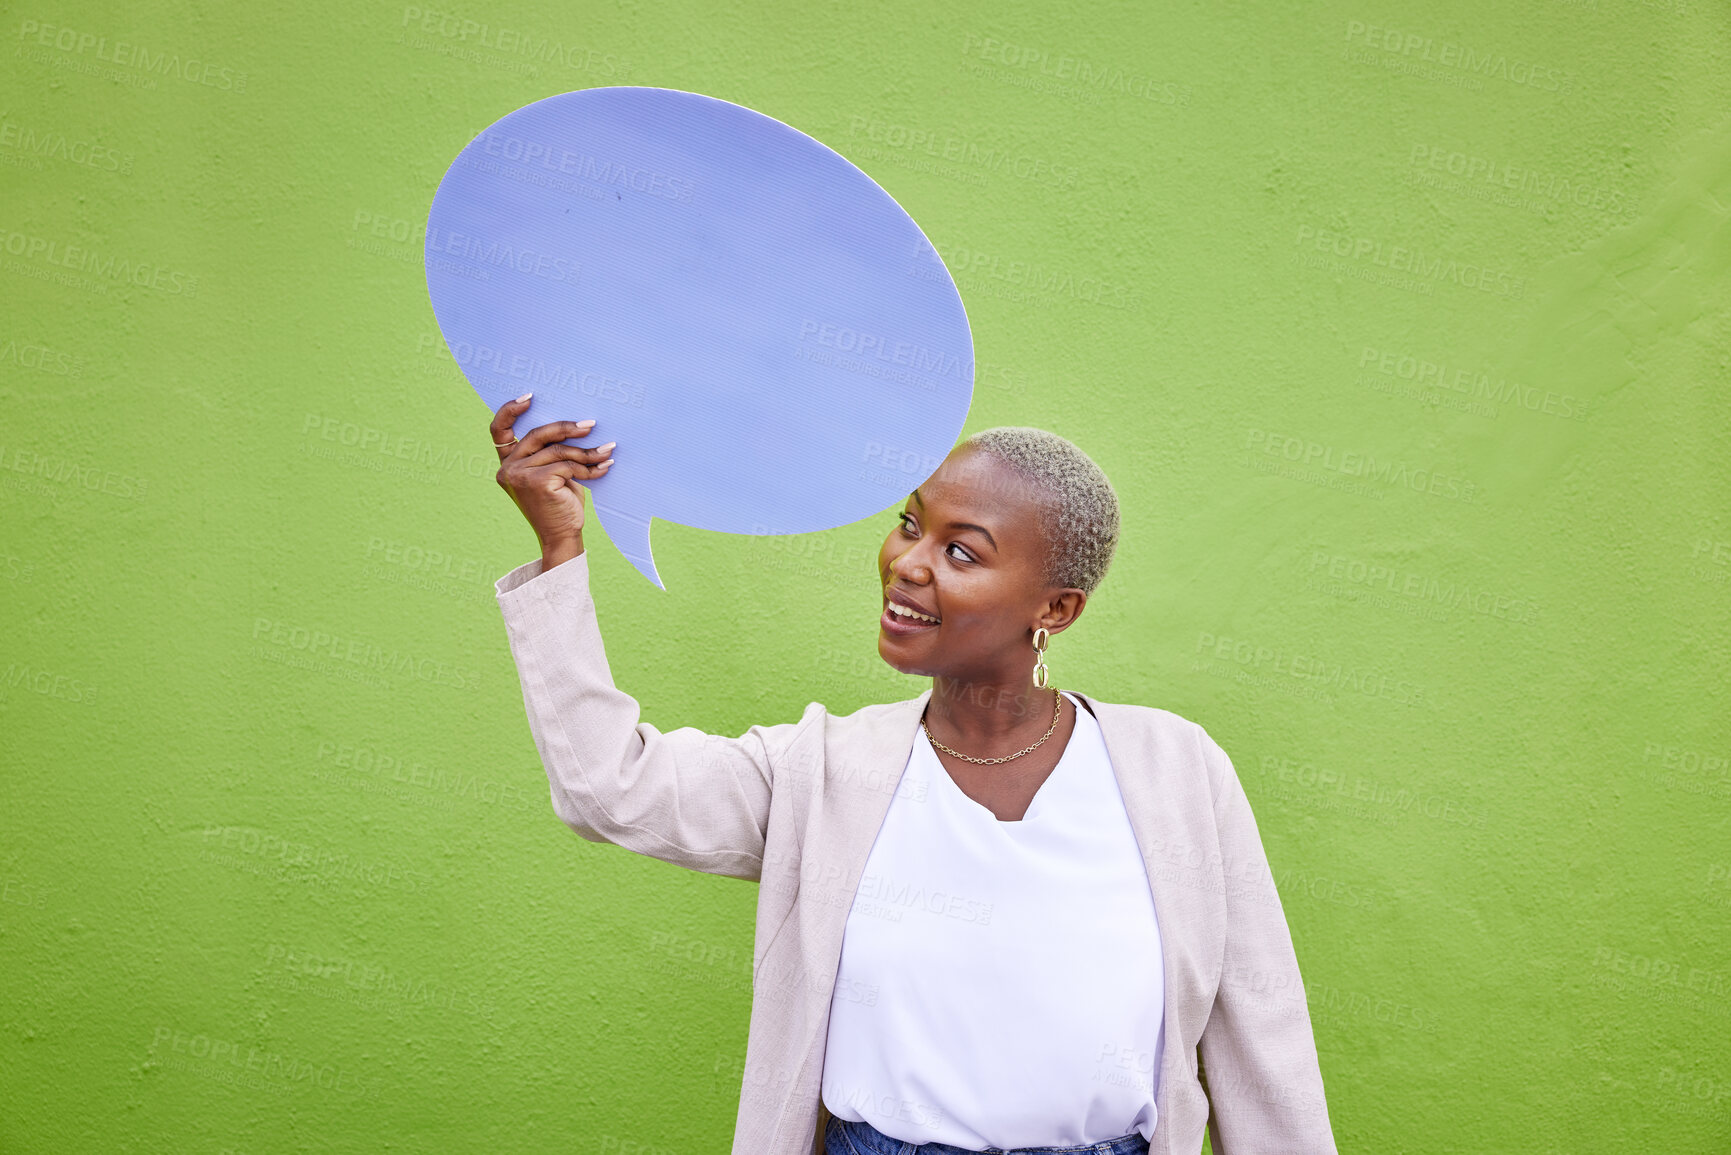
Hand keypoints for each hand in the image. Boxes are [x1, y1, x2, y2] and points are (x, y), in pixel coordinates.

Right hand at [490, 393, 614, 564]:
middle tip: (590, 425)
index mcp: (507, 463)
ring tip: (607, 451)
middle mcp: (507, 468)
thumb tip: (576, 425)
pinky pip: (568, 465)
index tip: (529, 396)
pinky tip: (604, 468)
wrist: (562, 537)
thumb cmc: (560, 504)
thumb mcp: (552, 473)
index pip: (498, 430)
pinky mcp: (536, 482)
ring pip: (558, 451)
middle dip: (566, 428)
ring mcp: (519, 475)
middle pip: (538, 435)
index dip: (510, 410)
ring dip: (586, 451)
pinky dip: (589, 467)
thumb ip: (552, 452)